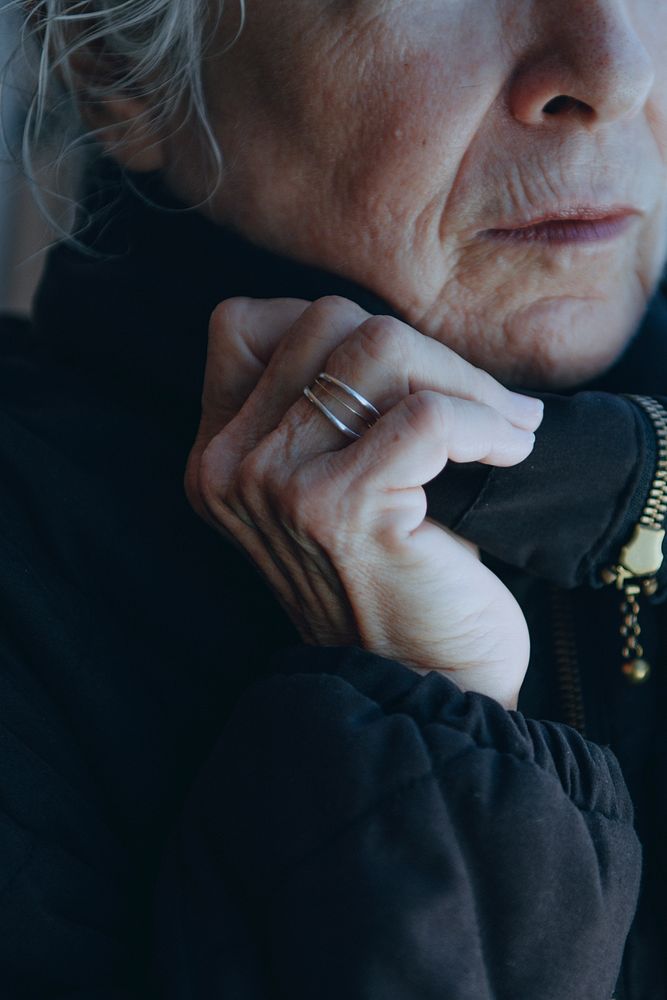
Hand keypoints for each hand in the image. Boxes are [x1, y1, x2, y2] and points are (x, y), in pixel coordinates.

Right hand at [185, 296, 543, 707]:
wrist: (416, 685)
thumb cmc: (394, 580)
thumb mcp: (333, 486)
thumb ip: (328, 406)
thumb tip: (394, 330)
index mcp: (218, 455)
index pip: (244, 322)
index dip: (333, 327)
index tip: (402, 375)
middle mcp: (230, 465)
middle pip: (326, 320)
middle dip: (422, 351)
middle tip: (478, 401)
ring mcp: (277, 486)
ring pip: (379, 348)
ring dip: (464, 380)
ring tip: (504, 424)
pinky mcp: (340, 509)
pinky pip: (428, 414)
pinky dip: (487, 421)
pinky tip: (510, 451)